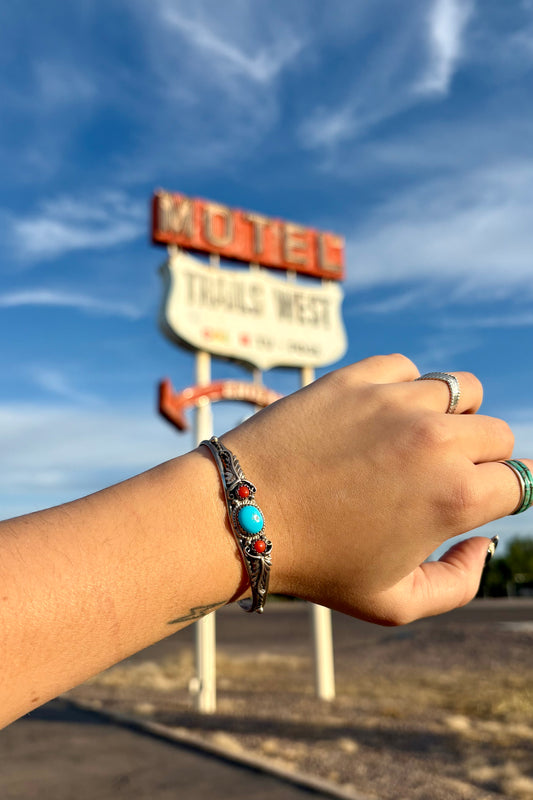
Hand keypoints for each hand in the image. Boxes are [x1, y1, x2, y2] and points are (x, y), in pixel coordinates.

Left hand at [222, 354, 528, 623]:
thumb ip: (459, 583)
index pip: (518, 482)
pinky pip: (408, 370)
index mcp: (455, 498)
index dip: (499, 497)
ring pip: (462, 391)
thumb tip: (484, 542)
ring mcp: (396, 402)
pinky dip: (405, 389)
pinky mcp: (358, 378)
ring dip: (452, 416)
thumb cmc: (317, 565)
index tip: (474, 500)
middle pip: (498, 434)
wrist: (241, 514)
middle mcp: (436, 441)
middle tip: (443, 476)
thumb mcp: (395, 603)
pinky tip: (382, 416)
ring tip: (419, 439)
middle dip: (481, 459)